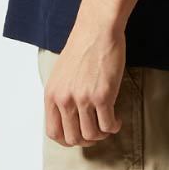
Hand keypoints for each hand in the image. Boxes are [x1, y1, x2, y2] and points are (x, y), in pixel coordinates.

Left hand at [44, 27, 126, 147]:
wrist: (97, 29)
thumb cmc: (82, 47)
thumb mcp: (61, 74)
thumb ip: (62, 95)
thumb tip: (69, 118)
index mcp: (52, 94)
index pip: (53, 132)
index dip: (67, 140)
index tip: (79, 136)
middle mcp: (64, 99)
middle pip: (73, 138)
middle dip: (87, 140)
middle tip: (97, 131)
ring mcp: (83, 98)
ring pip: (92, 135)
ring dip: (102, 134)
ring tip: (108, 123)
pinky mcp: (103, 95)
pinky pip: (108, 125)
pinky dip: (114, 126)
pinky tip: (117, 119)